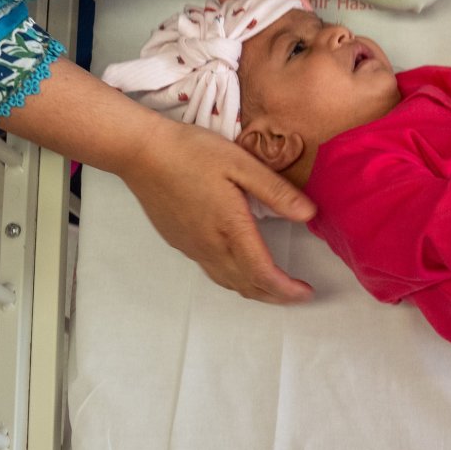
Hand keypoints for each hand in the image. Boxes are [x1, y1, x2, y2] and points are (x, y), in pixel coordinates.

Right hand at [118, 118, 317, 302]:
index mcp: (230, 228)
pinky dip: (234, 279)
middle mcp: (210, 246)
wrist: (141, 153)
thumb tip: (309, 214)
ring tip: (275, 288)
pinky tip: (241, 268)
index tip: (306, 293)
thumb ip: (275, 191)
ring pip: (227, 282)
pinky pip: (211, 271)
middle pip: (246, 285)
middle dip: (275, 296)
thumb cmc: (191, 153)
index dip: (287, 290)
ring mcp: (192, 246)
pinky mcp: (180, 241)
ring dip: (254, 291)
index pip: (262, 274)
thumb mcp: (241, 164)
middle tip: (298, 295)